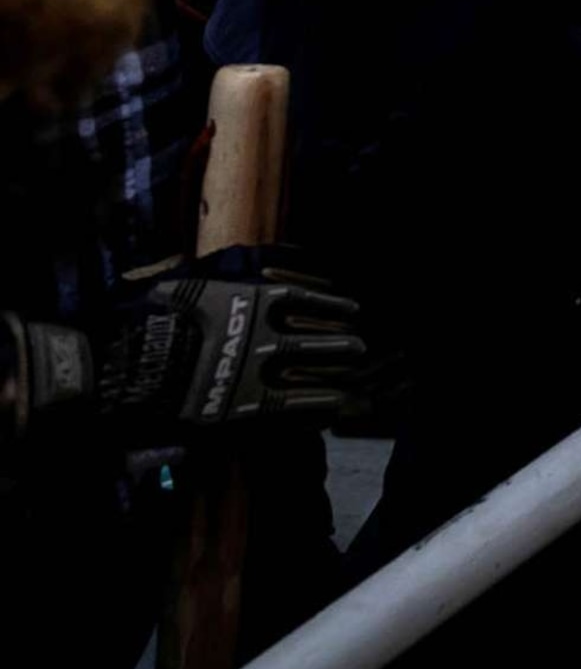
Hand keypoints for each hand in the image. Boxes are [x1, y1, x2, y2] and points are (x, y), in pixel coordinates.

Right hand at [96, 250, 367, 430]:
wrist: (132, 368)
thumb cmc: (153, 320)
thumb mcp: (186, 284)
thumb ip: (216, 275)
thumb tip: (233, 262)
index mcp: (249, 303)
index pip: (303, 301)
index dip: (330, 305)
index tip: (352, 309)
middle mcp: (261, 336)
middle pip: (314, 340)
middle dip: (341, 344)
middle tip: (360, 347)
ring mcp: (257, 372)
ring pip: (309, 372)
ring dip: (335, 374)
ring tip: (354, 377)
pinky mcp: (245, 406)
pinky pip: (290, 406)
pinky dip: (315, 406)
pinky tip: (333, 406)